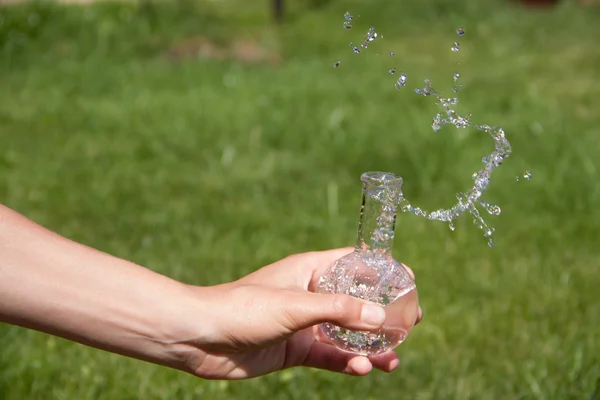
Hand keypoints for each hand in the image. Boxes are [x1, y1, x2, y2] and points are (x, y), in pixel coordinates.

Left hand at [177, 248, 422, 379]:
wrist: (202, 337)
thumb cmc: (243, 307)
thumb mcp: (296, 305)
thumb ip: (339, 310)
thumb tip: (382, 316)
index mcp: (310, 270)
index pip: (355, 263)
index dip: (383, 270)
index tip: (409, 281)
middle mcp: (310, 294)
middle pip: (357, 301)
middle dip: (384, 313)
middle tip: (410, 325)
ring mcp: (304, 323)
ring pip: (347, 333)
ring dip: (371, 345)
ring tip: (393, 358)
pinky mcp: (296, 349)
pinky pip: (330, 356)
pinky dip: (348, 363)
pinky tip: (363, 370)